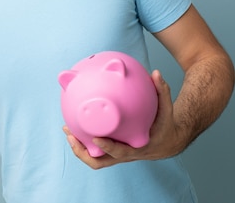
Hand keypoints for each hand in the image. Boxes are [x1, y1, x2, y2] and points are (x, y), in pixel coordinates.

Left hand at [63, 70, 186, 169]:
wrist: (167, 142)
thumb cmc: (165, 124)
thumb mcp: (167, 109)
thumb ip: (162, 92)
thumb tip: (156, 73)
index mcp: (138, 147)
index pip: (120, 151)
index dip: (108, 147)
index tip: (96, 138)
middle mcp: (125, 154)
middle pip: (100, 162)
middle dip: (82, 151)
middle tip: (71, 135)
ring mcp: (117, 156)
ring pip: (95, 160)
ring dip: (79, 148)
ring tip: (67, 130)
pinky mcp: (113, 152)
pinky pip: (96, 152)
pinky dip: (84, 142)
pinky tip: (76, 126)